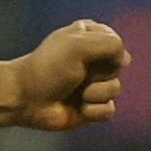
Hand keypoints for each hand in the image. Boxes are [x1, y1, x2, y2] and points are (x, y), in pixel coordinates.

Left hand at [8, 19, 128, 130]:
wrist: (25, 98)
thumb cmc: (48, 67)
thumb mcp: (78, 44)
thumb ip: (110, 43)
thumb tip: (125, 60)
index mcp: (88, 39)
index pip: (115, 41)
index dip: (105, 49)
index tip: (84, 52)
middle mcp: (92, 61)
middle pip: (118, 66)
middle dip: (101, 73)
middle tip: (78, 74)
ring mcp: (92, 85)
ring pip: (115, 89)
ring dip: (96, 93)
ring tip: (78, 94)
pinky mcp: (91, 108)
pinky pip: (109, 110)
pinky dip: (95, 111)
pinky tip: (79, 109)